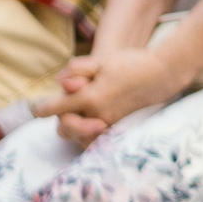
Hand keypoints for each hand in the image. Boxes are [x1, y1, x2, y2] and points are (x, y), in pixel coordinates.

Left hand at [41, 47, 186, 146]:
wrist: (164, 73)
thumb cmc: (133, 63)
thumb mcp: (102, 59)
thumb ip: (76, 70)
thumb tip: (59, 82)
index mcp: (88, 97)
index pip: (53, 109)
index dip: (42, 108)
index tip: (38, 108)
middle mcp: (96, 114)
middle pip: (63, 129)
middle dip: (60, 119)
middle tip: (62, 108)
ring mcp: (109, 123)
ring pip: (78, 138)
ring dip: (73, 130)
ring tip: (76, 118)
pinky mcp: (119, 127)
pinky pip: (95, 141)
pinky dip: (88, 137)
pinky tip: (90, 126)